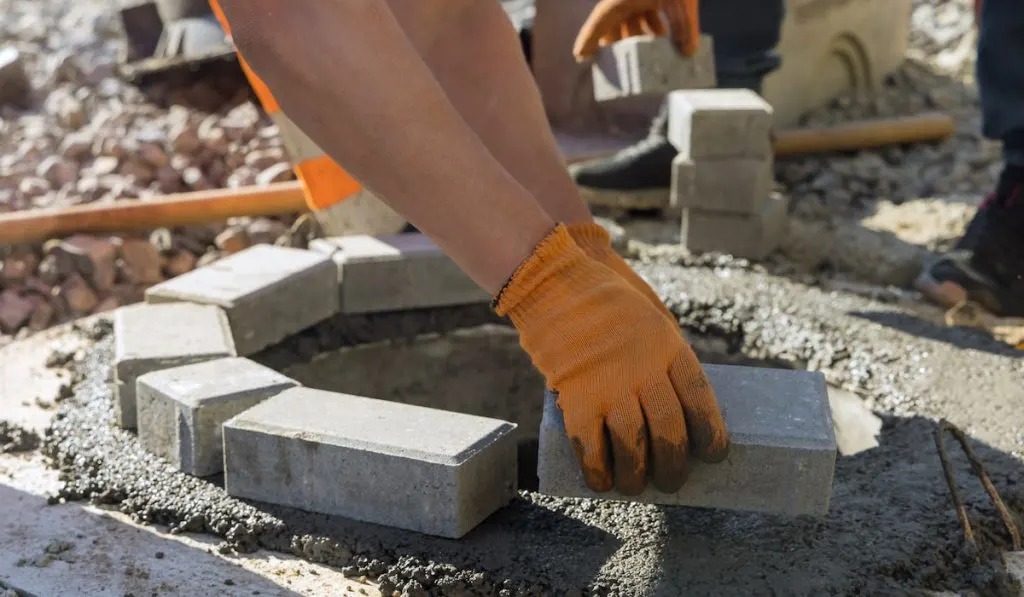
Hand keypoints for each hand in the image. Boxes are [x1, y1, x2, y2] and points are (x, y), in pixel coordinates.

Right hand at [494, 224, 727, 494]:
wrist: (554, 284)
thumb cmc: (606, 301)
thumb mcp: (653, 318)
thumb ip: (665, 358)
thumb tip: (678, 408)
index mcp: (667, 346)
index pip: (700, 400)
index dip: (711, 433)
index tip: (713, 453)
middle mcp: (643, 369)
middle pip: (669, 429)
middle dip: (674, 464)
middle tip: (672, 480)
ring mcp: (608, 384)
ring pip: (633, 445)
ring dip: (637, 475)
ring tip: (636, 486)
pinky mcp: (576, 396)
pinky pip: (590, 445)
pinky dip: (597, 470)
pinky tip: (602, 482)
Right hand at [573, 0, 699, 62]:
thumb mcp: (682, 0)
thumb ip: (685, 27)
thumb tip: (689, 52)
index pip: (598, 24)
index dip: (587, 41)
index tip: (581, 57)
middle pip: (615, 24)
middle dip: (619, 44)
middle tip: (620, 64)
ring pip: (632, 18)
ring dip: (640, 36)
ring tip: (651, 54)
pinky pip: (646, 9)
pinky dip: (654, 22)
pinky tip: (667, 35)